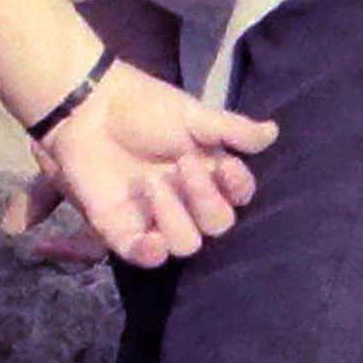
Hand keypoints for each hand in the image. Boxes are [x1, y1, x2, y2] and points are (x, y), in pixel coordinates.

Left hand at [33, 60, 276, 269]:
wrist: (89, 105)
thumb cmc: (142, 107)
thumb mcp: (191, 115)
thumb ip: (231, 129)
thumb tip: (273, 133)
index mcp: (209, 174)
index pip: (239, 196)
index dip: (238, 187)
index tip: (225, 165)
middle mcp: (187, 201)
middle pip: (217, 225)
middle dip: (204, 198)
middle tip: (180, 164)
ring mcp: (155, 218)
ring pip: (186, 244)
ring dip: (175, 216)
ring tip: (150, 183)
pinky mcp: (121, 230)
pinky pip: (143, 257)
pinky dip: (151, 253)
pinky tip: (152, 239)